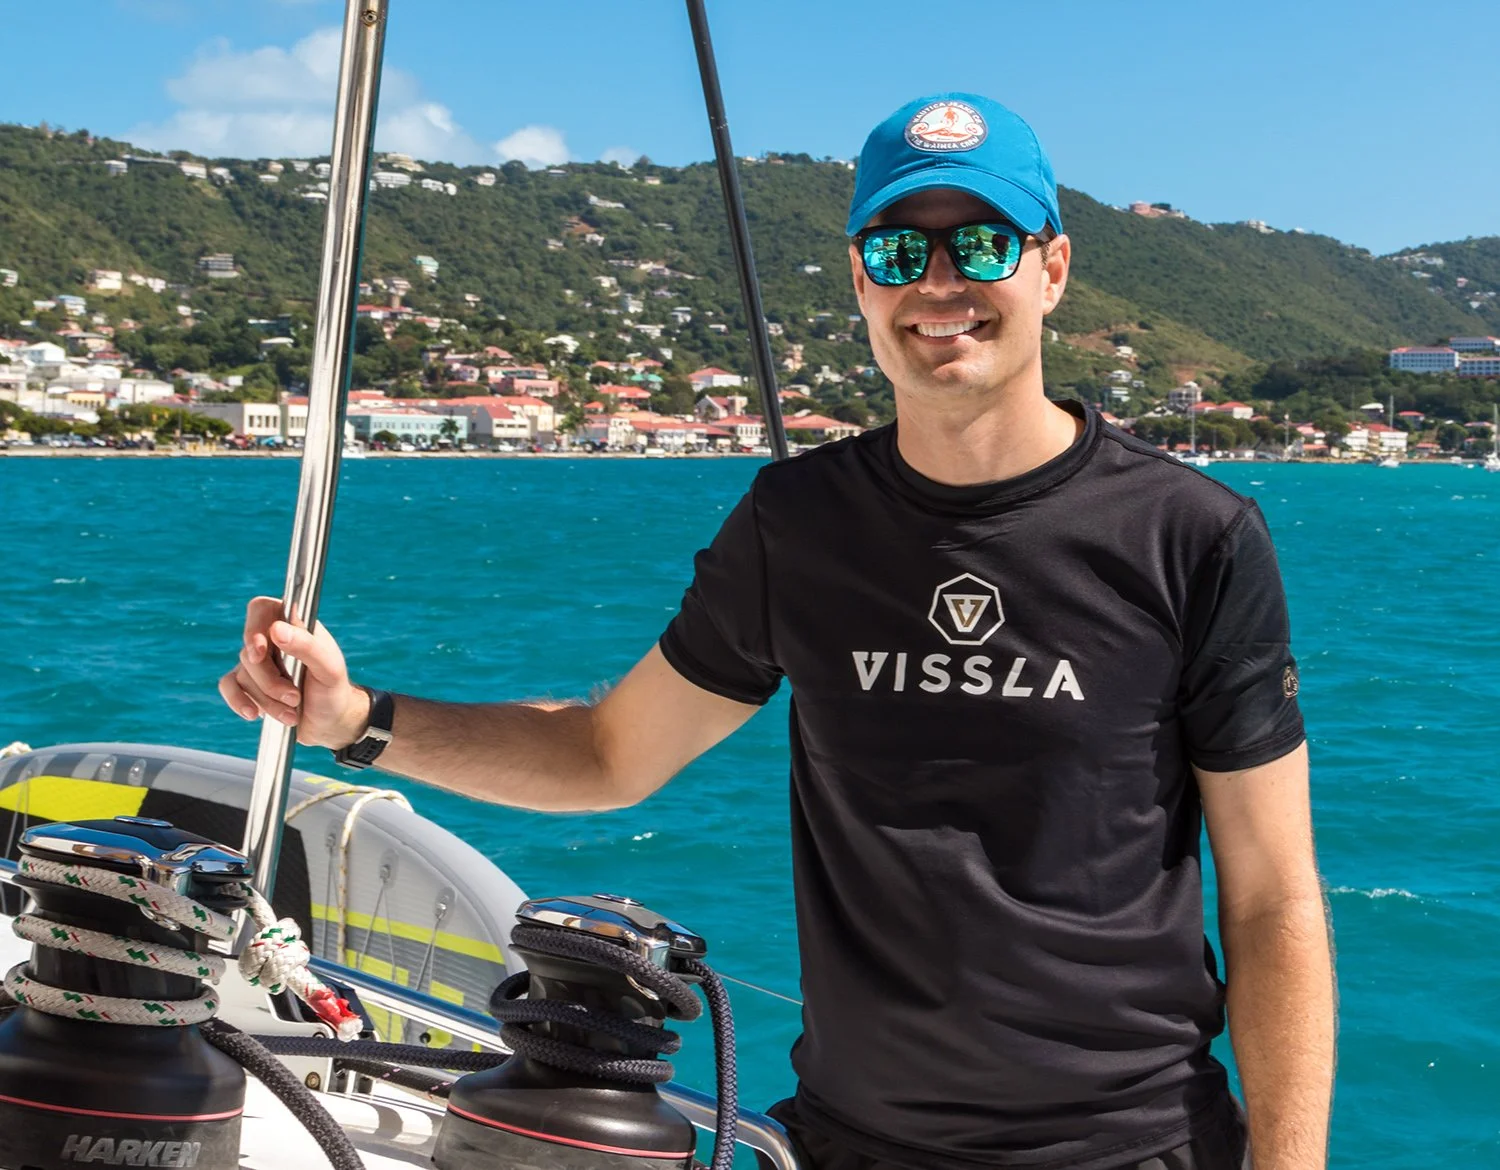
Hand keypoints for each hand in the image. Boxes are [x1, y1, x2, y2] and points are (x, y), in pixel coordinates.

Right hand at [218, 596, 370, 748]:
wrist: (328, 722)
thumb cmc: (332, 689)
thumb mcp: (329, 668)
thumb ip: (307, 646)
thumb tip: (276, 630)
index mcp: (293, 626)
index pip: (262, 609)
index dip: (254, 628)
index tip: (261, 652)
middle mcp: (271, 640)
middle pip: (249, 650)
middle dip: (269, 681)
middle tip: (295, 697)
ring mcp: (257, 662)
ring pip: (242, 674)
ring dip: (266, 699)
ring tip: (291, 713)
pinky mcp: (248, 684)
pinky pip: (228, 686)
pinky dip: (238, 701)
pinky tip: (253, 714)